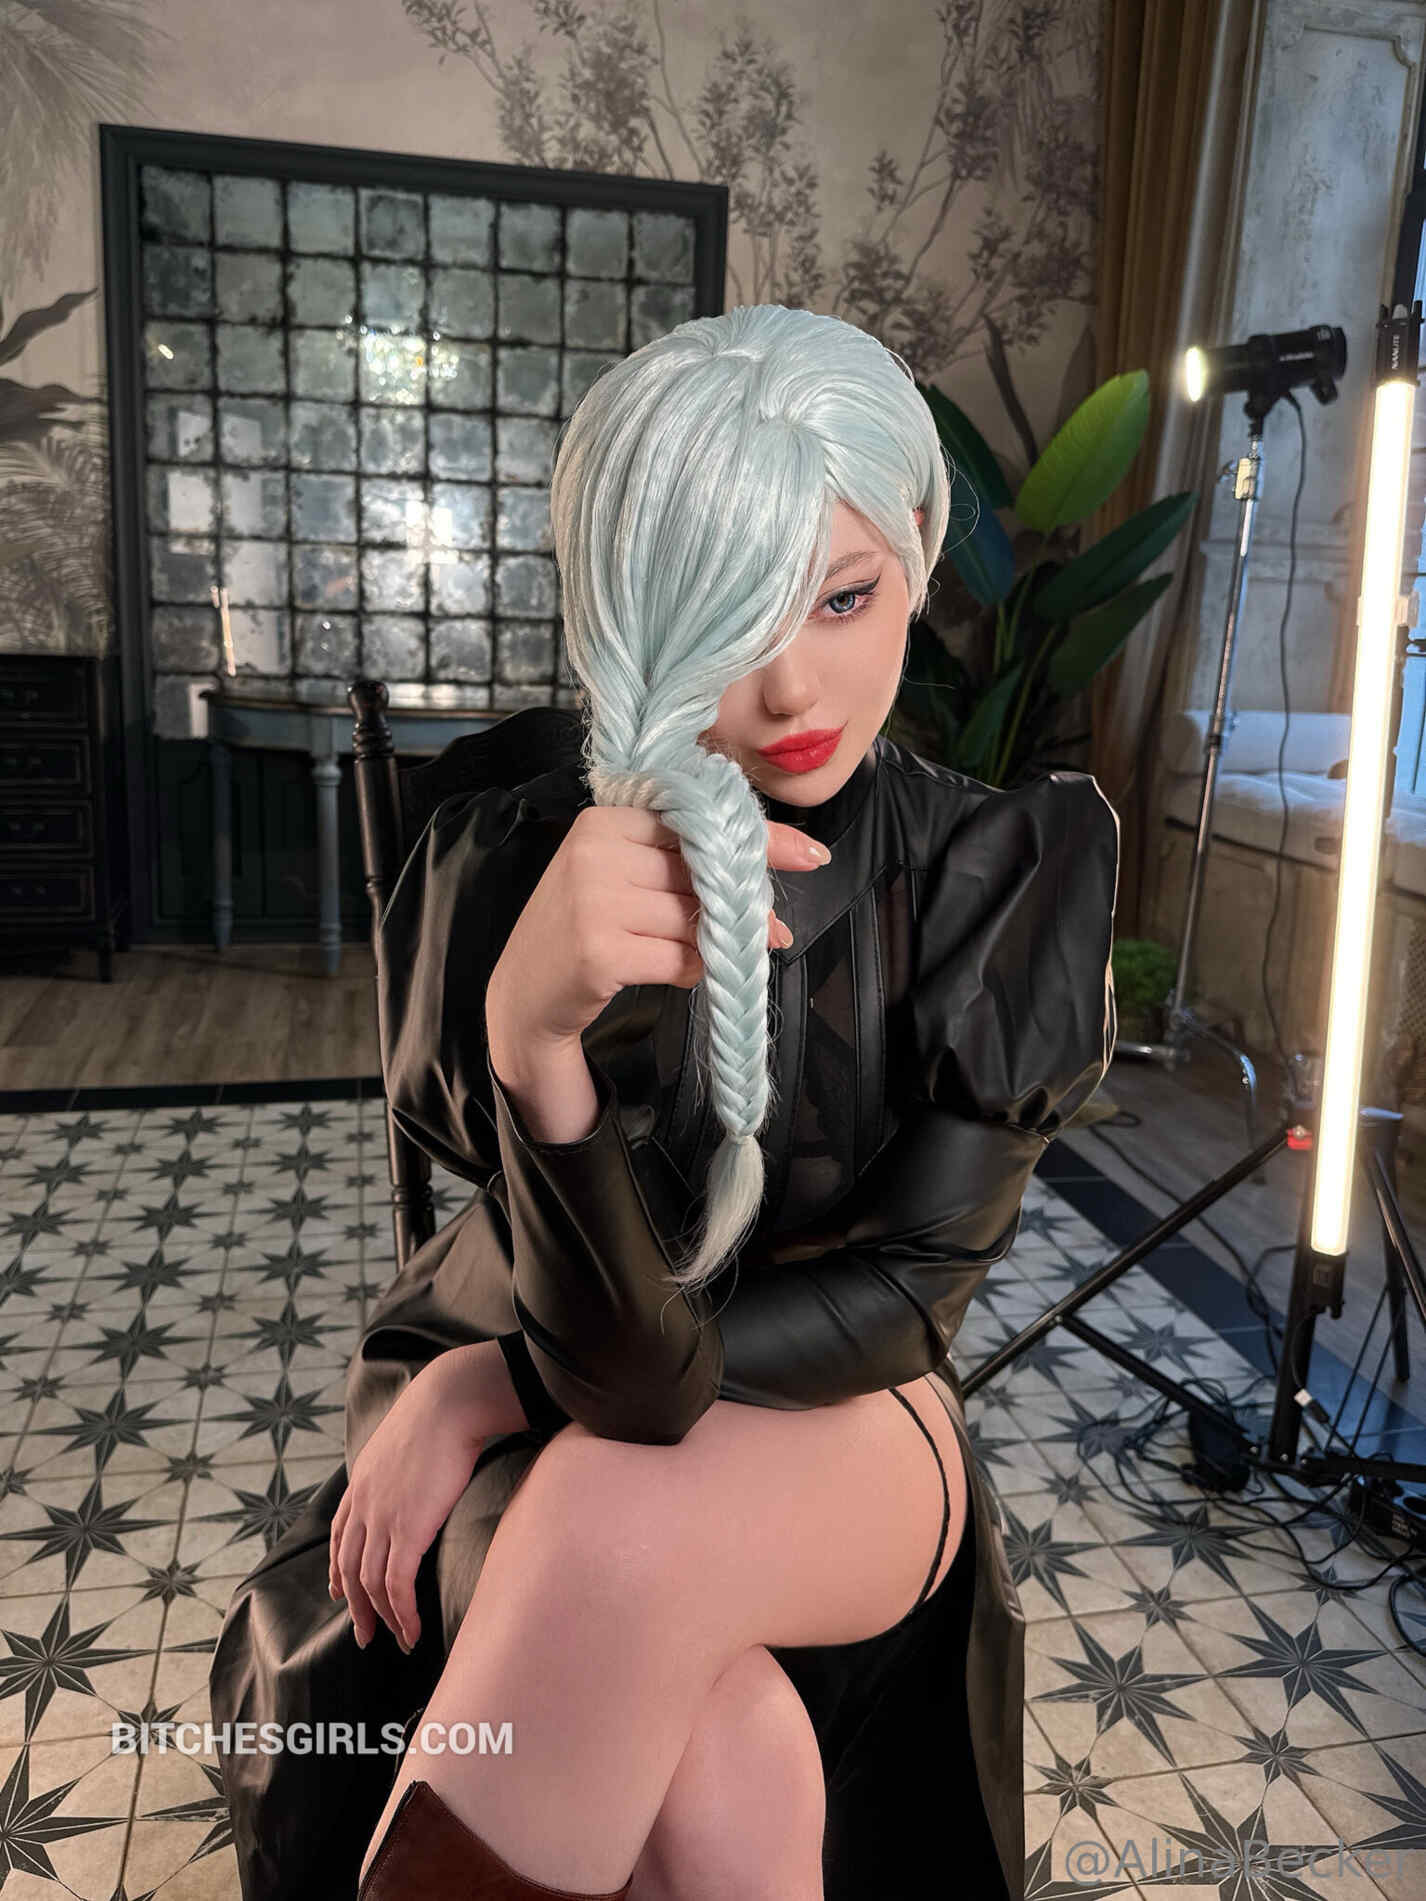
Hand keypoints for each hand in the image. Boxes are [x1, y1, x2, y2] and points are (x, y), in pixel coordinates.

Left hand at [329, 1355, 486, 1652]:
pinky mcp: (407, 1529)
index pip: (340, 1535)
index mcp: (361, 1482)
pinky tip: (412, 1629)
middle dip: (356, 1606)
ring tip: (396, 1640)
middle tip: (364, 1634)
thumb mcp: (404, 1437)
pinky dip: (403, 1613)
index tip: (340, 1591)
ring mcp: (382, 1518)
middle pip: (349, 1567)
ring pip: (371, 1583)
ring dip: (382, 1618)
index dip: (338, 1568)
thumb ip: (401, 1462)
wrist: (450, 1402)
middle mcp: (364, 1504)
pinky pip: (397, 1585)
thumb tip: (420, 1469)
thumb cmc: (441, 1412)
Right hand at [487, 807, 830, 1048]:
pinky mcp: (600, 951)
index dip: (757, 839)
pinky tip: (676, 973)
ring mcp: (594, 901)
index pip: (699, 822)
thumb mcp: (621, 877)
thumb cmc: (585, 930)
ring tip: (701, 955)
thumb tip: (773, 879)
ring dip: (715, 943)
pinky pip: (679, 958)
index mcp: (606, 819)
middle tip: (770, 929)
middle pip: (700, 871)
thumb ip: (682, 865)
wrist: (524, 994)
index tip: (811, 855)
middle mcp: (596, 851)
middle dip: (742, 903)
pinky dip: (691, 970)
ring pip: (694, 918)